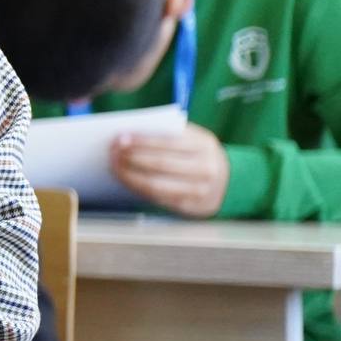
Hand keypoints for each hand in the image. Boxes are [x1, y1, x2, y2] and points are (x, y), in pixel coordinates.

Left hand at [112, 123, 231, 217]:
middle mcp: (206, 169)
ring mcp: (200, 190)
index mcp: (205, 145)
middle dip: (132, 157)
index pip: (168, 142)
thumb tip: (130, 135)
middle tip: (112, 152)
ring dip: (129, 175)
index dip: (141, 141)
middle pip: (160, 164)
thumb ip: (170, 133)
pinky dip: (138, 189)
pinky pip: (158, 199)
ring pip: (156, 185)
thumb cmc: (198, 153)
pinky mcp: (190, 207)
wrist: (229, 180)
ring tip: (114, 166)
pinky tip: (125, 180)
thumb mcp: (193, 138)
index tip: (119, 138)